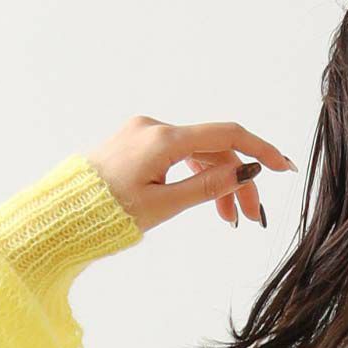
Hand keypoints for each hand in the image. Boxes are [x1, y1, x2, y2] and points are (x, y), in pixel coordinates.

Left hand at [84, 115, 296, 233]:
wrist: (64, 213)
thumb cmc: (107, 214)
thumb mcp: (163, 206)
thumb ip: (206, 187)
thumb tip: (244, 171)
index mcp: (162, 140)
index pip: (225, 135)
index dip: (258, 149)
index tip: (282, 166)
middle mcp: (154, 128)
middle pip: (213, 148)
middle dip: (237, 181)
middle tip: (251, 217)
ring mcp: (144, 133)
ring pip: (196, 153)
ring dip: (218, 182)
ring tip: (228, 219)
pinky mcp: (137, 143)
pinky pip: (177, 155)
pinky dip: (195, 176)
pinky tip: (206, 199)